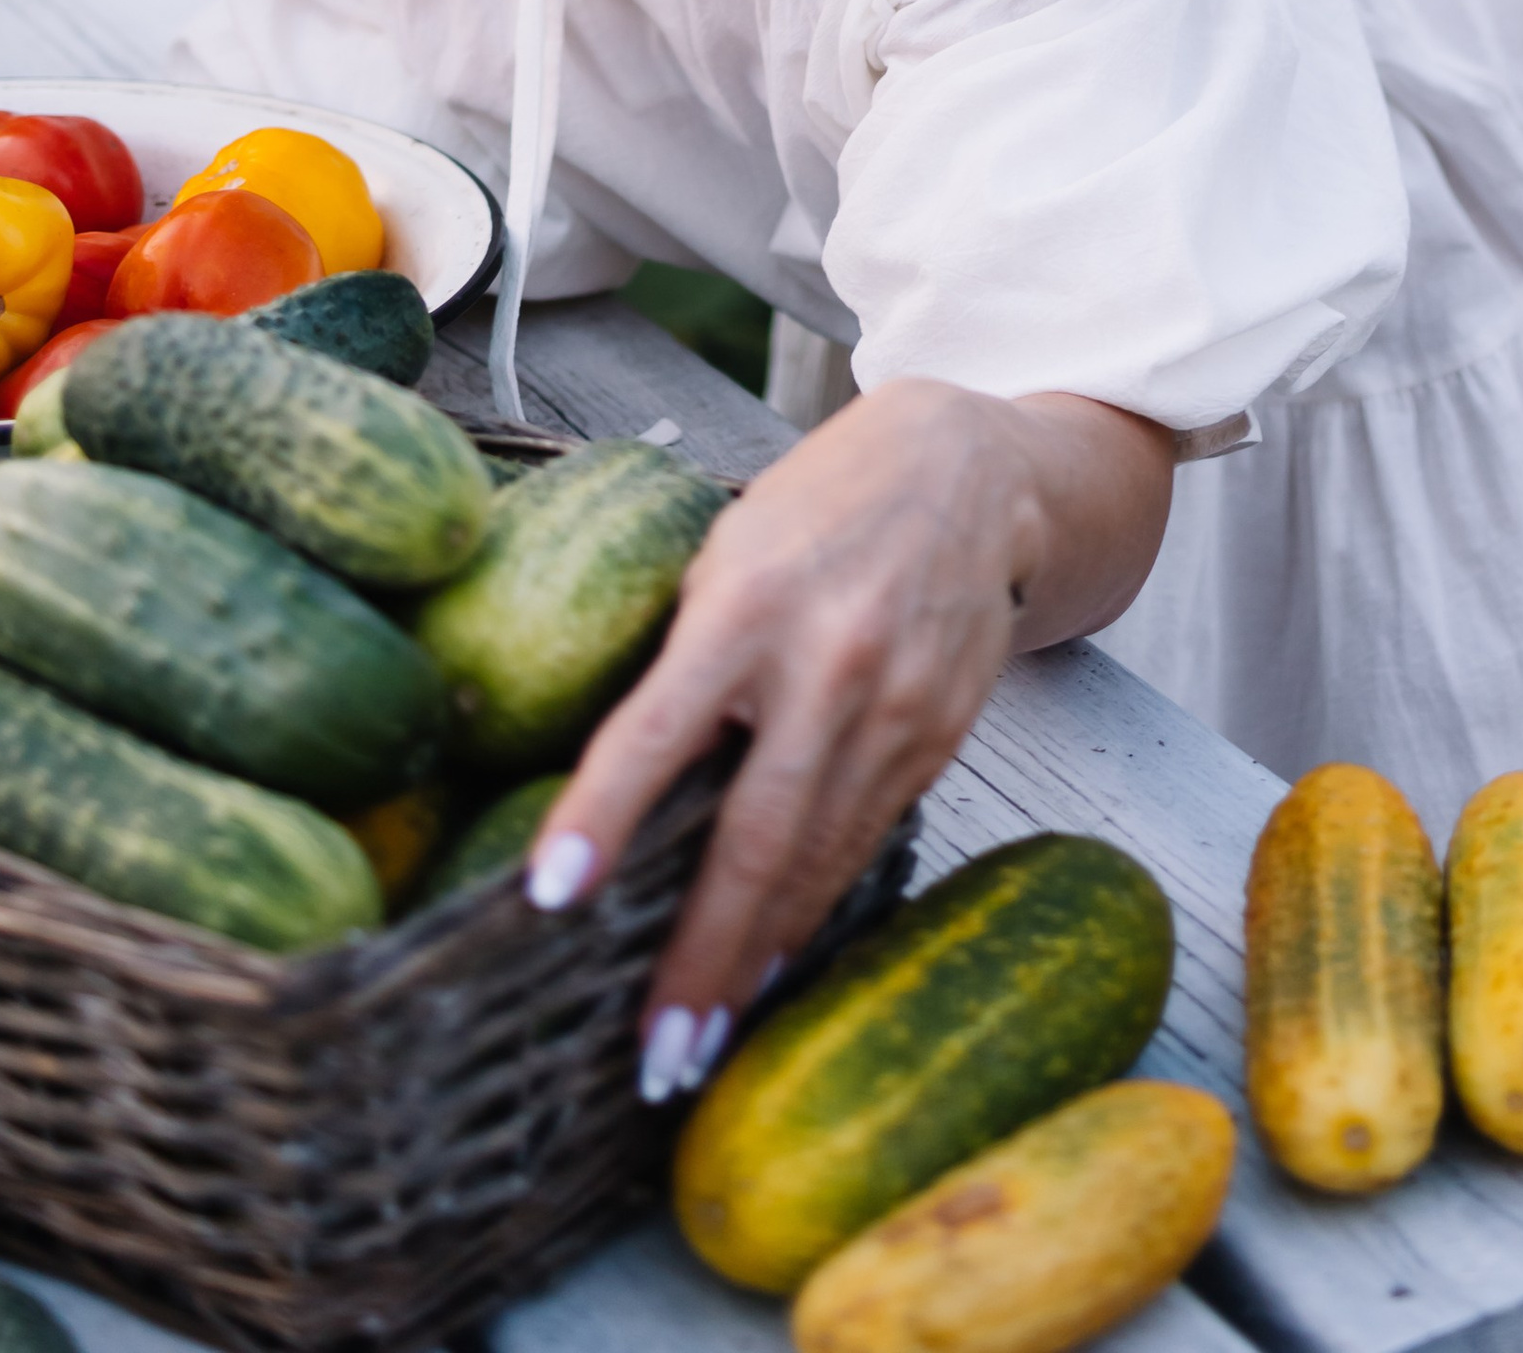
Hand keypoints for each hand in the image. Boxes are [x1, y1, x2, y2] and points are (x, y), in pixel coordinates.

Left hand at [524, 377, 1171, 1101]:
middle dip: (702, 954)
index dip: (602, 814)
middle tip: (654, 1052)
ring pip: (818, 857)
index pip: (657, 727)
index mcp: (747, 603)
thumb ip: (682, 650)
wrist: (972, 470)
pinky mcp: (940, 735)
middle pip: (755, 833)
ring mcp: (895, 706)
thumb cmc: (819, 505)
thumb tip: (606, 774)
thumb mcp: (728, 545)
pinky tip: (775, 954)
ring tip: (700, 1038)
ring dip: (757, 955)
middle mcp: (826, 662)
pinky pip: (866, 838)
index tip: (550, 894)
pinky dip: (816, 905)